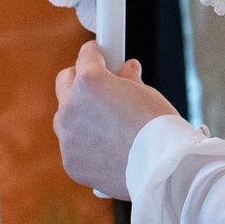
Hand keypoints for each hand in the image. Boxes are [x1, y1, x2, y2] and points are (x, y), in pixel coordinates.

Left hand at [54, 40, 176, 199]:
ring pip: (64, 116)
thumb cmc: (158, 127)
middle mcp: (71, 106)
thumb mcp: (146, 93)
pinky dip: (84, 143)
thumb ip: (128, 80)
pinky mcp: (70, 162)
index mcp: (90, 81)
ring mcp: (67, 136)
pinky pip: (71, 145)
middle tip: (100, 87)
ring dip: (78, 114)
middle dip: (80, 80)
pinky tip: (106, 148)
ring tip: (104, 122)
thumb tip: (126, 70)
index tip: (103, 57)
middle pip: (64, 82)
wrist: (159, 169)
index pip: (85, 55)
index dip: (97, 54)